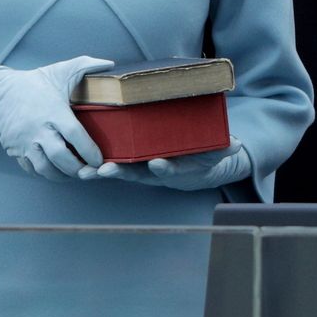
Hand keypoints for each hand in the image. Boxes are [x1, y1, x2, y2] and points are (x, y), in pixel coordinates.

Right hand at [0, 55, 116, 179]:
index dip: (90, 151)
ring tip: (76, 173)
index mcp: (53, 111)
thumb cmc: (35, 82)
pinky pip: (32, 169)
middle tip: (91, 171)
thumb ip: (87, 66)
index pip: (75, 135)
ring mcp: (25, 142)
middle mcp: (38, 129)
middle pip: (61, 157)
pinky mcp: (15, 150)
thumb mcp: (61, 70)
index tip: (100, 159)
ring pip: (45, 168)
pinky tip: (58, 171)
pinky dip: (46, 173)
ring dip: (62, 175)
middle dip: (78, 169)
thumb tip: (111, 63)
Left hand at [87, 139, 253, 191]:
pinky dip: (97, 166)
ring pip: (120, 171)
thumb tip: (235, 143)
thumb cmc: (202, 157)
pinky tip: (81, 166)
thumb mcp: (216, 154)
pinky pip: (112, 165)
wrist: (193, 167)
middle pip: (136, 173)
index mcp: (175, 166)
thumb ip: (224, 150)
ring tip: (86, 173)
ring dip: (102, 172)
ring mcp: (140, 169)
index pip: (169, 167)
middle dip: (120, 172)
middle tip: (104, 171)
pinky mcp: (130, 163)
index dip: (163, 167)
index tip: (157, 164)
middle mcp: (155, 170)